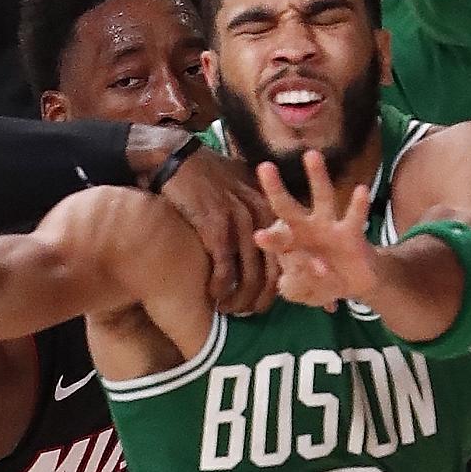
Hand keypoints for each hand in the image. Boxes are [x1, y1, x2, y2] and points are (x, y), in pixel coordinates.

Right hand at [161, 145, 277, 314]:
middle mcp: (261, 215)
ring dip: (240, 299)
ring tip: (230, 310)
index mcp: (270, 207)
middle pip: (273, 269)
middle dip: (265, 298)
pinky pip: (225, 268)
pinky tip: (213, 295)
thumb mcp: (240, 186)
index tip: (291, 296)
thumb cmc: (207, 175)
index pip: (290, 250)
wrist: (177, 158)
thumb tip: (261, 236)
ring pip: (250, 275)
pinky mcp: (216, 226)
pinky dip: (220, 287)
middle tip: (253, 312)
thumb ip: (254, 209)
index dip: (293, 277)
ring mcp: (240, 221)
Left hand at [253, 151, 376, 310]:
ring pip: (323, 197)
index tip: (260, 236)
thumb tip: (292, 276)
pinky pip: (355, 217)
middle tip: (264, 167)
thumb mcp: (301, 292)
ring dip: (317, 176)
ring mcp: (329, 227)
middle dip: (275, 188)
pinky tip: (362, 190)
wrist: (352, 284)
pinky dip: (358, 205)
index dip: (269, 239)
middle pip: (287, 206)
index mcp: (287, 243)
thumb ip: (293, 287)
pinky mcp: (352, 232)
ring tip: (311, 156)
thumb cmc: (318, 282)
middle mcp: (305, 229)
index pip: (275, 238)